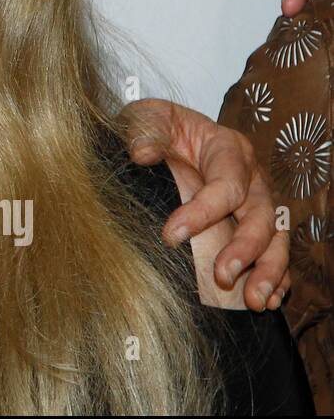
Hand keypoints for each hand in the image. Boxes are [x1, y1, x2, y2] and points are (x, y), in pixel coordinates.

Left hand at [118, 98, 289, 311]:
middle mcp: (251, 177)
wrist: (166, 132)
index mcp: (228, 148)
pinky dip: (275, 277)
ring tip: (254, 300)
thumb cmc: (158, 125)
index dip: (202, 212)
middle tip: (223, 276)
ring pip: (275, 238)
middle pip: (261, 215)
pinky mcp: (254, 223)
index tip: (171, 236)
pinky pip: (273, 252)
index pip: (226, 184)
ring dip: (268, 271)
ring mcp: (257, 202)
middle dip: (246, 250)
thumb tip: (142, 153)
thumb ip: (145, 130)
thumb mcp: (146, 117)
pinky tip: (266, 301)